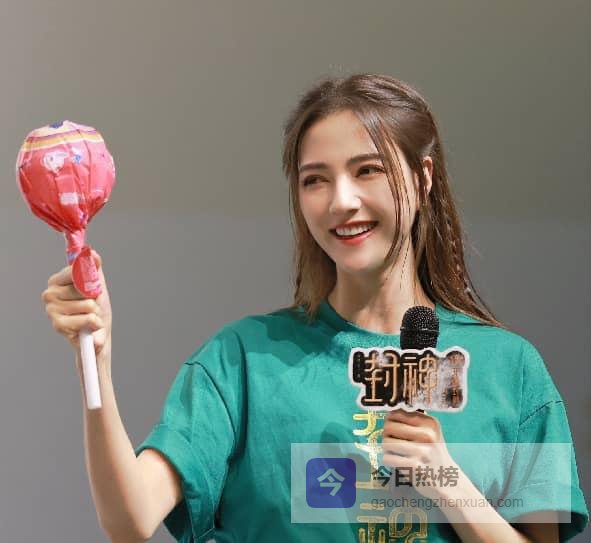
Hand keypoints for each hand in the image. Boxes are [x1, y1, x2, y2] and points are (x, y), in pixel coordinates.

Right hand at [42, 250, 111, 371]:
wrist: (97, 336)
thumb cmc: (97, 309)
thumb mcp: (98, 286)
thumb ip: (94, 268)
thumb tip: (92, 253)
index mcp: (56, 280)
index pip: (76, 270)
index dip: (90, 279)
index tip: (93, 287)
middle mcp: (49, 293)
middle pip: (83, 288)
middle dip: (94, 298)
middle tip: (91, 306)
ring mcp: (51, 310)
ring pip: (87, 304)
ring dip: (96, 312)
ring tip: (91, 317)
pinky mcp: (58, 325)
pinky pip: (87, 319)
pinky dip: (94, 323)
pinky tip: (89, 327)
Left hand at [382, 409, 457, 498]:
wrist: (448, 481)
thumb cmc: (434, 454)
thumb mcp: (431, 433)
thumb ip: (413, 421)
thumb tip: (388, 412)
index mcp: (429, 423)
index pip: (397, 413)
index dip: (390, 420)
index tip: (393, 428)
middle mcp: (427, 435)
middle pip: (389, 426)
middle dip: (387, 435)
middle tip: (392, 442)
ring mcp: (421, 451)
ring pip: (386, 442)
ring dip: (386, 448)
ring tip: (395, 453)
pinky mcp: (413, 466)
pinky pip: (388, 458)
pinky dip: (388, 460)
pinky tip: (396, 462)